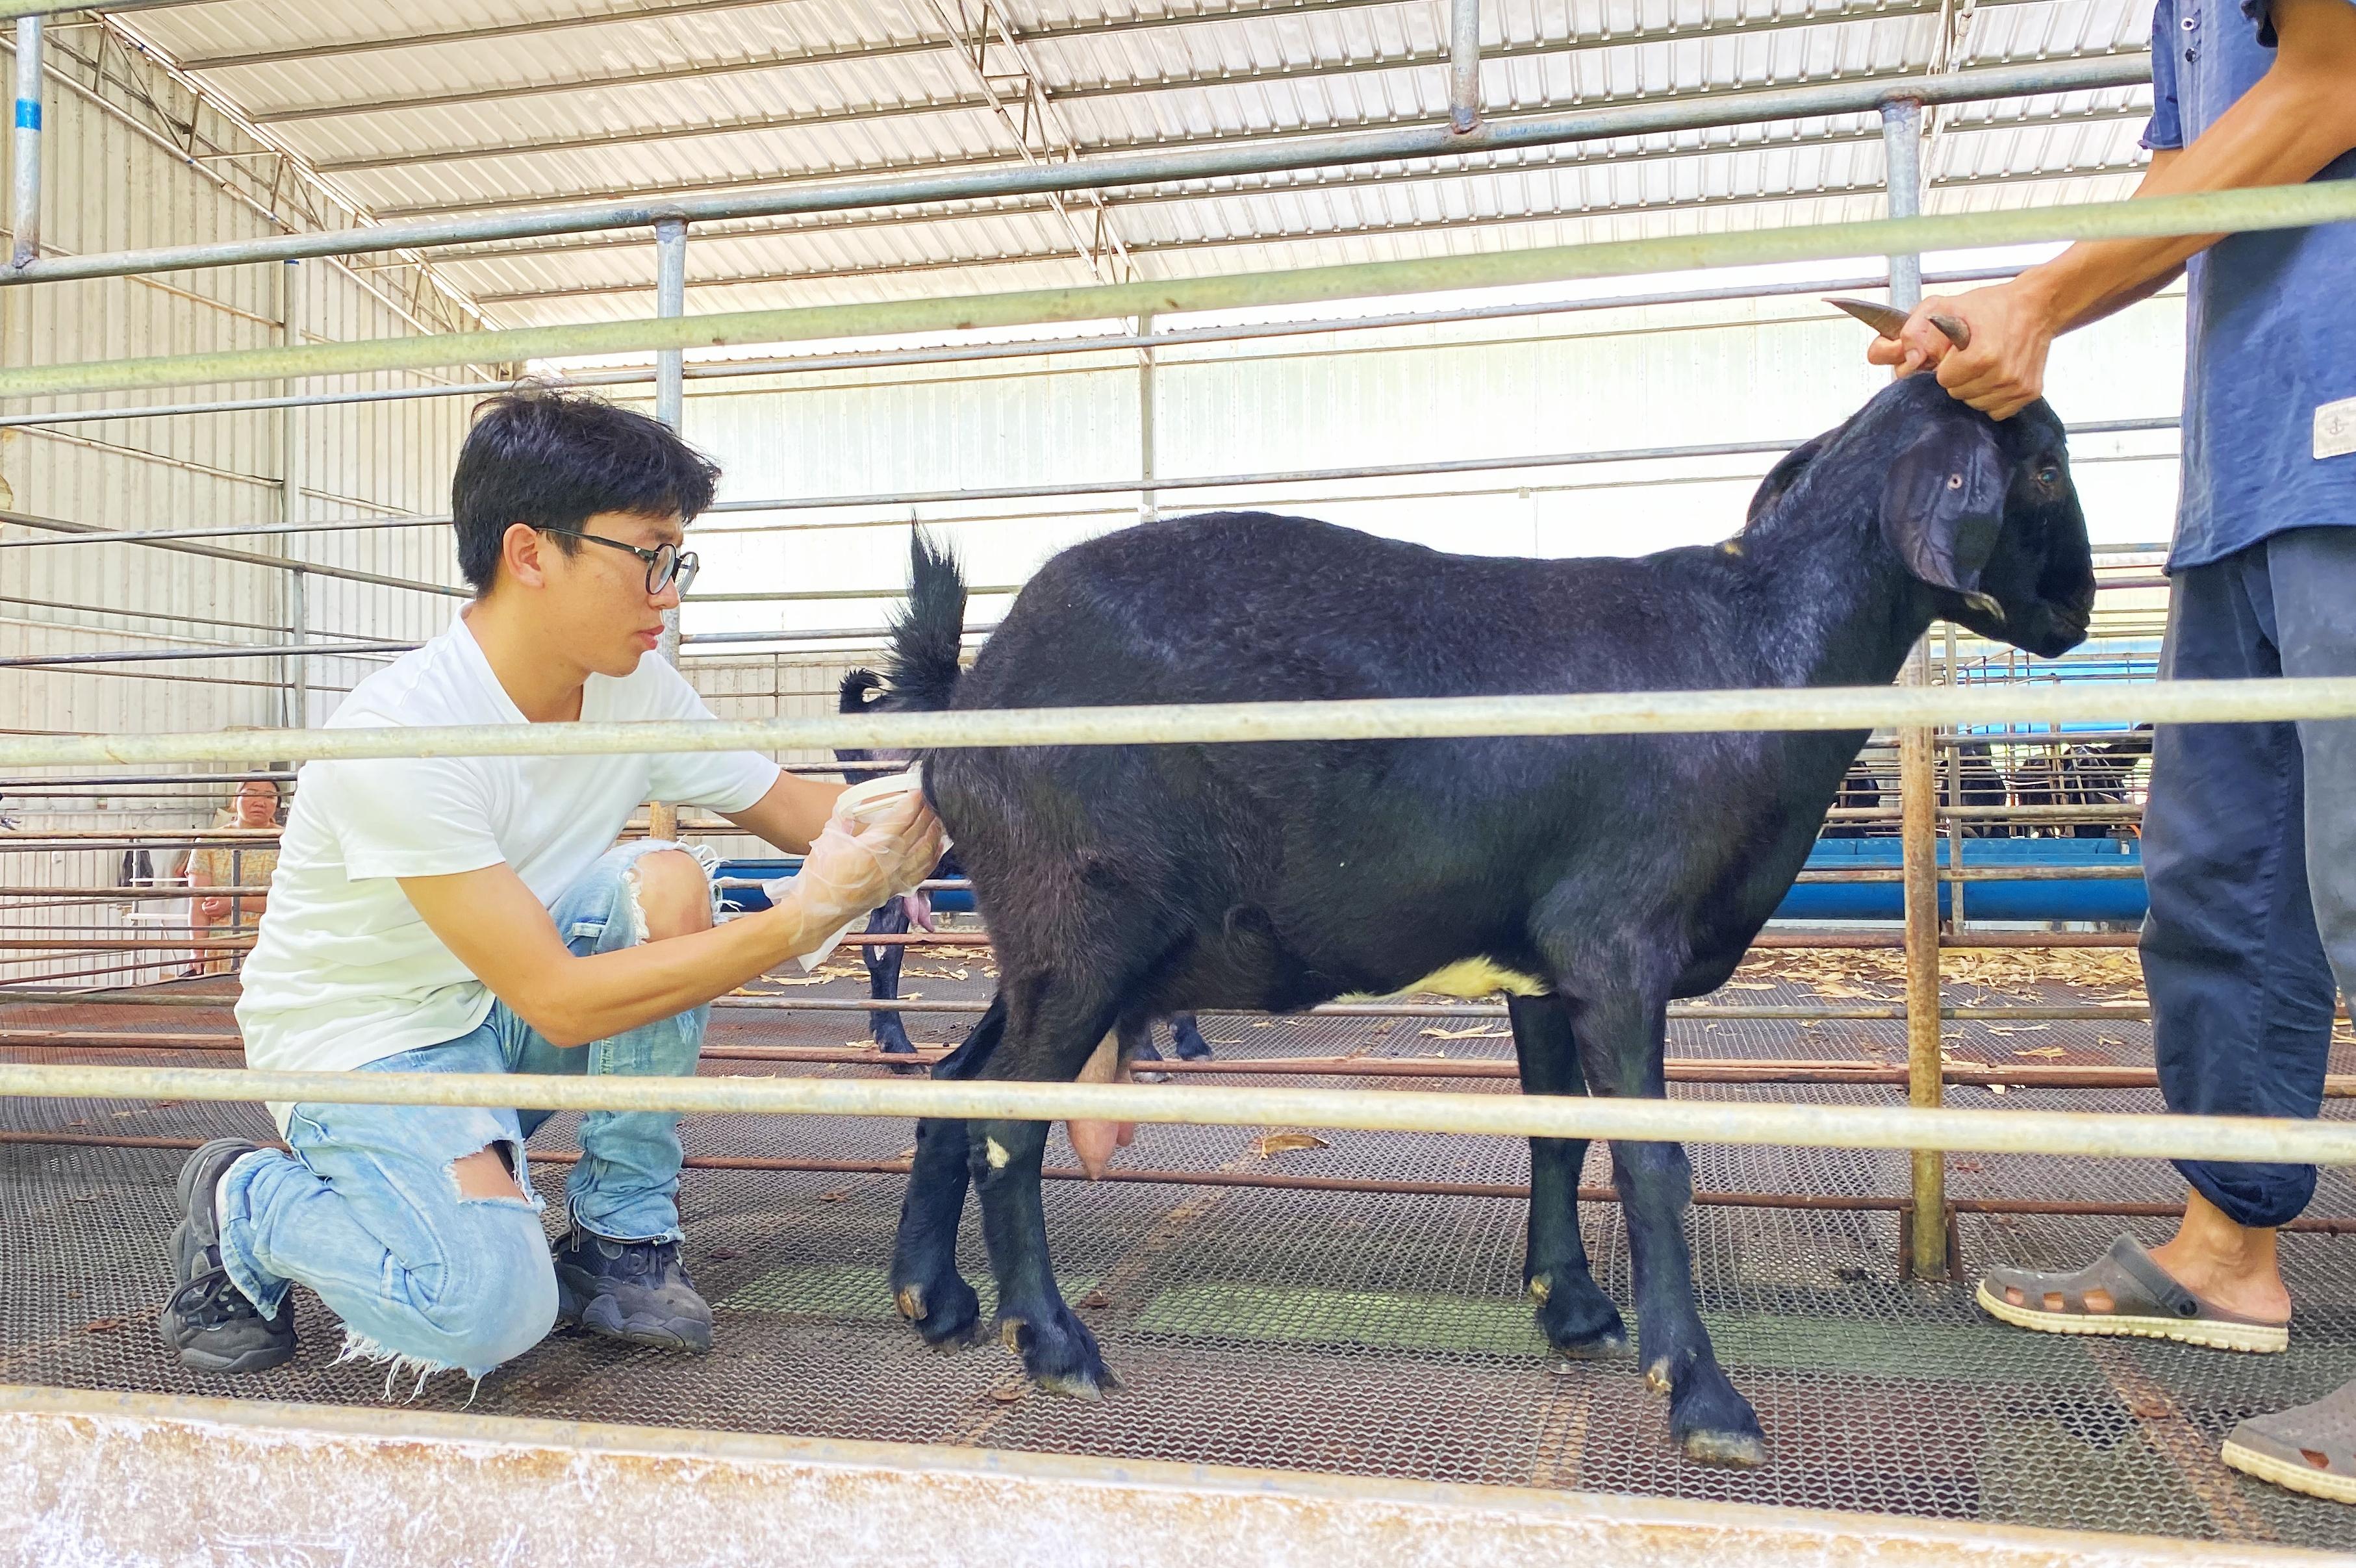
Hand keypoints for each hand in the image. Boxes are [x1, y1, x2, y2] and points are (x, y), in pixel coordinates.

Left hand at [198, 896, 229, 919]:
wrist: (236, 903)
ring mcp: (219, 914)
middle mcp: (217, 912)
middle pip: (207, 912)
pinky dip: (212, 912)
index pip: (205, 909)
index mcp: (216, 908)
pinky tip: (215, 907)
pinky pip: (214, 915)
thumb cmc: (228, 899)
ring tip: (212, 904)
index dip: (203, 905)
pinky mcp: (222, 914)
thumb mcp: (219, 897)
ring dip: (209, 910)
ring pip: (210, 914)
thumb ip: (211, 898)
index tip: (205, 902)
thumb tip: (206, 899)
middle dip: (205, 908)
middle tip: (207, 903)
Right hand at [786, 790, 946, 930]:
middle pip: (919, 831)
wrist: (818, 911)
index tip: (919, 790)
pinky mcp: (896, 889)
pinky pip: (923, 871)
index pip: (903, 817)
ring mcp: (896, 877)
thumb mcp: (827, 840)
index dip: (914, 801)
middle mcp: (891, 861)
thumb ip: (841, 820)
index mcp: (874, 845)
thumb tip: (848, 809)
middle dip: (928, 812)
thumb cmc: (820, 879)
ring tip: (939, 819)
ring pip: (927, 851)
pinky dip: (933, 857)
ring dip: (935, 833)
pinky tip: (937, 848)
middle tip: (932, 798)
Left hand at [1864, 281, 2058, 420]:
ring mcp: (2017, 386)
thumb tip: (1907, 361)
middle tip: (1970, 356)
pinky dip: (1993, 397)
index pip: (1944, 380)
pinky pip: (1997, 411)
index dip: (1946, 365)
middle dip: (1959, 377)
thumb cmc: (1991, 306)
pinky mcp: (2030, 393)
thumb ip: (1915, 331)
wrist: (2036, 305)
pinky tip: (1996, 375)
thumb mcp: (1945, 307)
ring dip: (1975, 388)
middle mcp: (2003, 374)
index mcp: (1982, 355)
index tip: (1957, 351)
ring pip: (1977, 404)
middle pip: (1958, 394)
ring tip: (1984, 364)